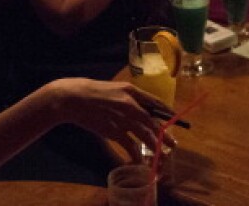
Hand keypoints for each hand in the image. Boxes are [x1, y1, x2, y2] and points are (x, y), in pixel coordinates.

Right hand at [46, 78, 175, 160]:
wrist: (74, 98)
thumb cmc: (93, 92)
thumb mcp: (115, 89)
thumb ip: (129, 98)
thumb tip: (142, 108)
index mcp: (131, 91)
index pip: (155, 102)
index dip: (167, 112)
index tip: (174, 119)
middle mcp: (130, 104)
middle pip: (153, 121)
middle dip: (164, 134)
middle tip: (173, 143)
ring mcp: (122, 118)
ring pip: (145, 134)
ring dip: (155, 145)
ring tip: (162, 153)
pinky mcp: (113, 131)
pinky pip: (130, 145)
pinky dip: (136, 154)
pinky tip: (140, 160)